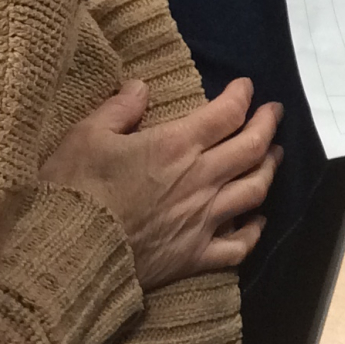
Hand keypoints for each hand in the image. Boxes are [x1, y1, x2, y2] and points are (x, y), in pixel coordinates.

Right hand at [41, 76, 279, 288]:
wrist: (69, 254)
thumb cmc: (73, 190)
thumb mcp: (86, 136)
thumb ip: (118, 109)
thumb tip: (140, 87)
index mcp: (174, 145)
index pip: (225, 114)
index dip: (241, 96)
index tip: (246, 86)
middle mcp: (199, 180)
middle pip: (251, 148)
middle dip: (267, 125)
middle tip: (274, 113)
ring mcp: (203, 220)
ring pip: (254, 191)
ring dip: (269, 169)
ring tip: (274, 156)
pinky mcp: (196, 256)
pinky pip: (239, 245)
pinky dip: (254, 231)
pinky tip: (258, 221)